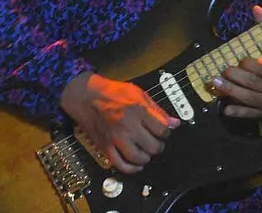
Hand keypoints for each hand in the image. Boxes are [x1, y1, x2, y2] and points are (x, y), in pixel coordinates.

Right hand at [60, 73, 180, 173]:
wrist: (87, 96)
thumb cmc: (113, 93)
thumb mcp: (139, 93)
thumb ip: (157, 110)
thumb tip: (174, 122)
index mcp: (138, 110)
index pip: (162, 129)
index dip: (167, 133)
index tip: (165, 132)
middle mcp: (128, 126)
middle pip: (153, 146)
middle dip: (158, 146)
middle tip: (157, 143)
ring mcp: (116, 138)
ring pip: (139, 158)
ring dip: (147, 157)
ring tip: (147, 152)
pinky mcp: (106, 147)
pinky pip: (120, 165)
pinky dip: (131, 168)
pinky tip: (136, 164)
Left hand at [211, 6, 261, 118]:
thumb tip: (256, 9)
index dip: (251, 65)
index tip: (241, 59)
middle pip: (254, 84)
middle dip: (236, 77)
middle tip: (223, 70)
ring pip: (248, 98)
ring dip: (231, 91)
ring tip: (216, 83)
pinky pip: (249, 114)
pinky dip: (236, 111)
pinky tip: (225, 108)